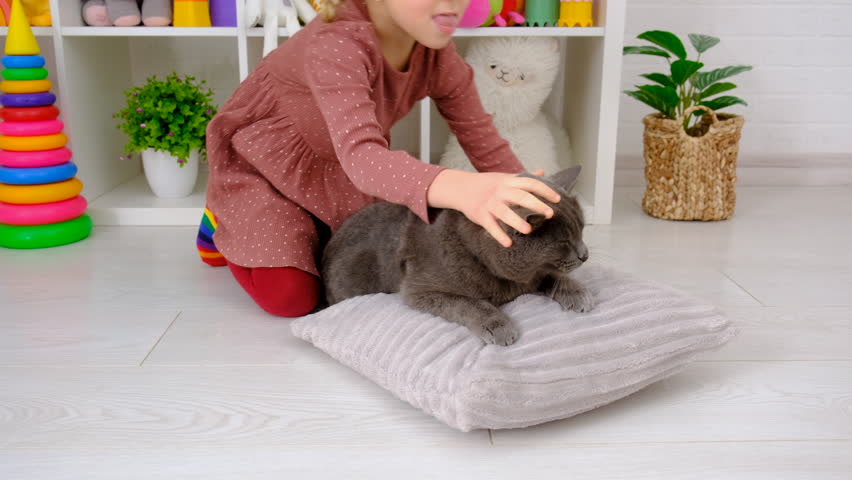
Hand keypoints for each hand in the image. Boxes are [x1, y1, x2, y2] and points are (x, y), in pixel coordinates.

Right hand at [427, 169, 560, 247]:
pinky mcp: (480, 215)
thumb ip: (523, 177)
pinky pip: (490, 226)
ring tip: (529, 230)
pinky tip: (508, 243)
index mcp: (509, 181)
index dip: (545, 190)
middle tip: (550, 214)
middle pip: (520, 197)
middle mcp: (500, 191)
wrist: (461, 188)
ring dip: (517, 221)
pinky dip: (499, 235)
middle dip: (536, 205)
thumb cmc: (488, 184)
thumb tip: (543, 172)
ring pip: (504, 212)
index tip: (557, 199)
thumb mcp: (505, 177)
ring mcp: (490, 203)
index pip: (530, 183)